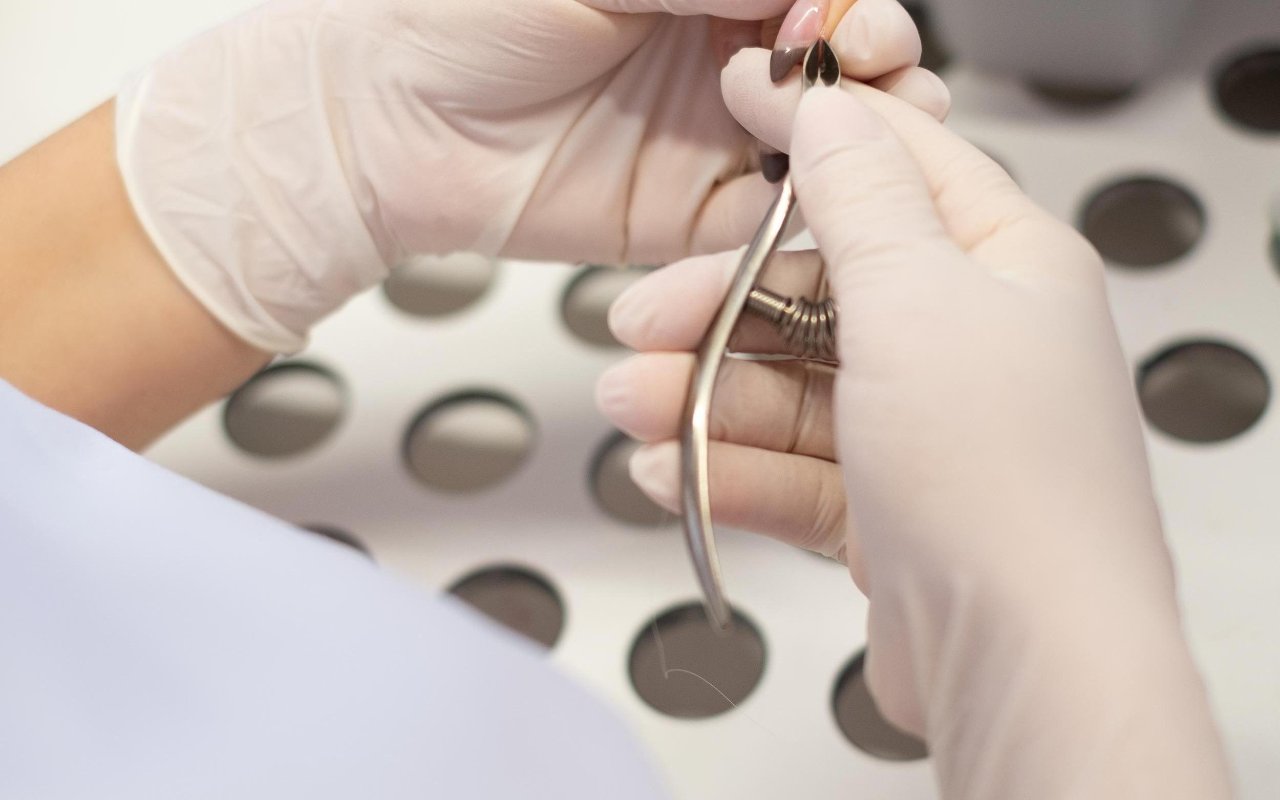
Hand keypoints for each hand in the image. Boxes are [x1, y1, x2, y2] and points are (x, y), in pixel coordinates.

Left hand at [116, 0, 946, 352]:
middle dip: (878, 67)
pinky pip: (767, 233)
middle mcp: (720, 64)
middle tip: (857, 66)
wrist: (379, 127)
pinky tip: (810, 209)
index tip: (840, 20)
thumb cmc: (451, 18)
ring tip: (849, 139)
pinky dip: (803, 226)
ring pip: (827, 152)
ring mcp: (711, 146)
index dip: (848, 7)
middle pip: (845, 71)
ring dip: (864, 148)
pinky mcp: (690, 228)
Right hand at [598, 85, 1231, 795]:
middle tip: (640, 324)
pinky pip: (793, 470)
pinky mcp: (890, 508)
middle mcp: (970, 343)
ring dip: (705, 397)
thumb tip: (831, 108)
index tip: (734, 118)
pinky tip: (674, 474)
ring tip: (635, 409)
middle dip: (718, 311)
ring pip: (793, 388)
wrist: (1024, 661)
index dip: (813, 140)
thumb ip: (861, 200)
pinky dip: (731, 470)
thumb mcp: (917, 302)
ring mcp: (928, 430)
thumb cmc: (1002, 481)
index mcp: (1003, 266)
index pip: (898, 172)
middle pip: (819, 293)